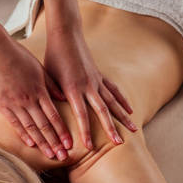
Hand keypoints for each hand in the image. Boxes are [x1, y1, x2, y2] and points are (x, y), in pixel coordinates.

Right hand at [0, 37, 72, 160]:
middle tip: (63, 157)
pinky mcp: (1, 104)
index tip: (69, 144)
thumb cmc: (20, 57)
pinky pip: (14, 123)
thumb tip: (64, 99)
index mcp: (40, 91)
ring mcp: (14, 103)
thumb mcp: (40, 69)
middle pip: (44, 126)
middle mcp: (28, 100)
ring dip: (41, 143)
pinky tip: (31, 144)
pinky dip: (23, 134)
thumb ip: (52, 86)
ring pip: (30, 128)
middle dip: (55, 143)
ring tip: (50, 155)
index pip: (54, 116)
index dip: (62, 132)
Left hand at [44, 27, 136, 149]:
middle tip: (119, 143)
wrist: (66, 35)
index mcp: (73, 88)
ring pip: (113, 102)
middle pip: (103, 111)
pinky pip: (114, 91)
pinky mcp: (100, 76)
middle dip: (111, 128)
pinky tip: (131, 111)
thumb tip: (56, 116)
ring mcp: (97, 81)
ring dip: (123, 117)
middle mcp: (88, 86)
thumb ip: (54, 96)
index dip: (85, 131)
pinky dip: (123, 101)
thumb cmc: (52, 58)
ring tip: (134, 130)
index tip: (89, 146)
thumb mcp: (48, 78)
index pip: (81, 115)